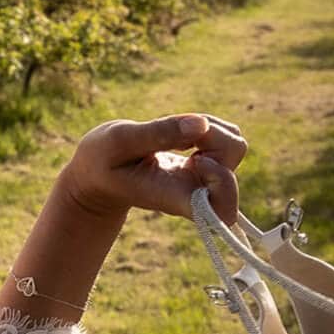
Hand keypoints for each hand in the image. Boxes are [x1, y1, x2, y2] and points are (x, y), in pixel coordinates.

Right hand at [61, 112, 247, 225]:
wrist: (98, 174)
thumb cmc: (101, 162)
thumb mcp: (118, 141)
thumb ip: (158, 133)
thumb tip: (201, 124)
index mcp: (175, 197)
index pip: (223, 209)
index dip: (224, 180)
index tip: (197, 159)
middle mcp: (197, 191)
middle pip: (235, 157)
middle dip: (214, 134)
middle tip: (179, 132)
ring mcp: (204, 179)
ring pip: (235, 143)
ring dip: (209, 127)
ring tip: (173, 131)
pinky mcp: (207, 164)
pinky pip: (226, 136)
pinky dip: (207, 126)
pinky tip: (180, 132)